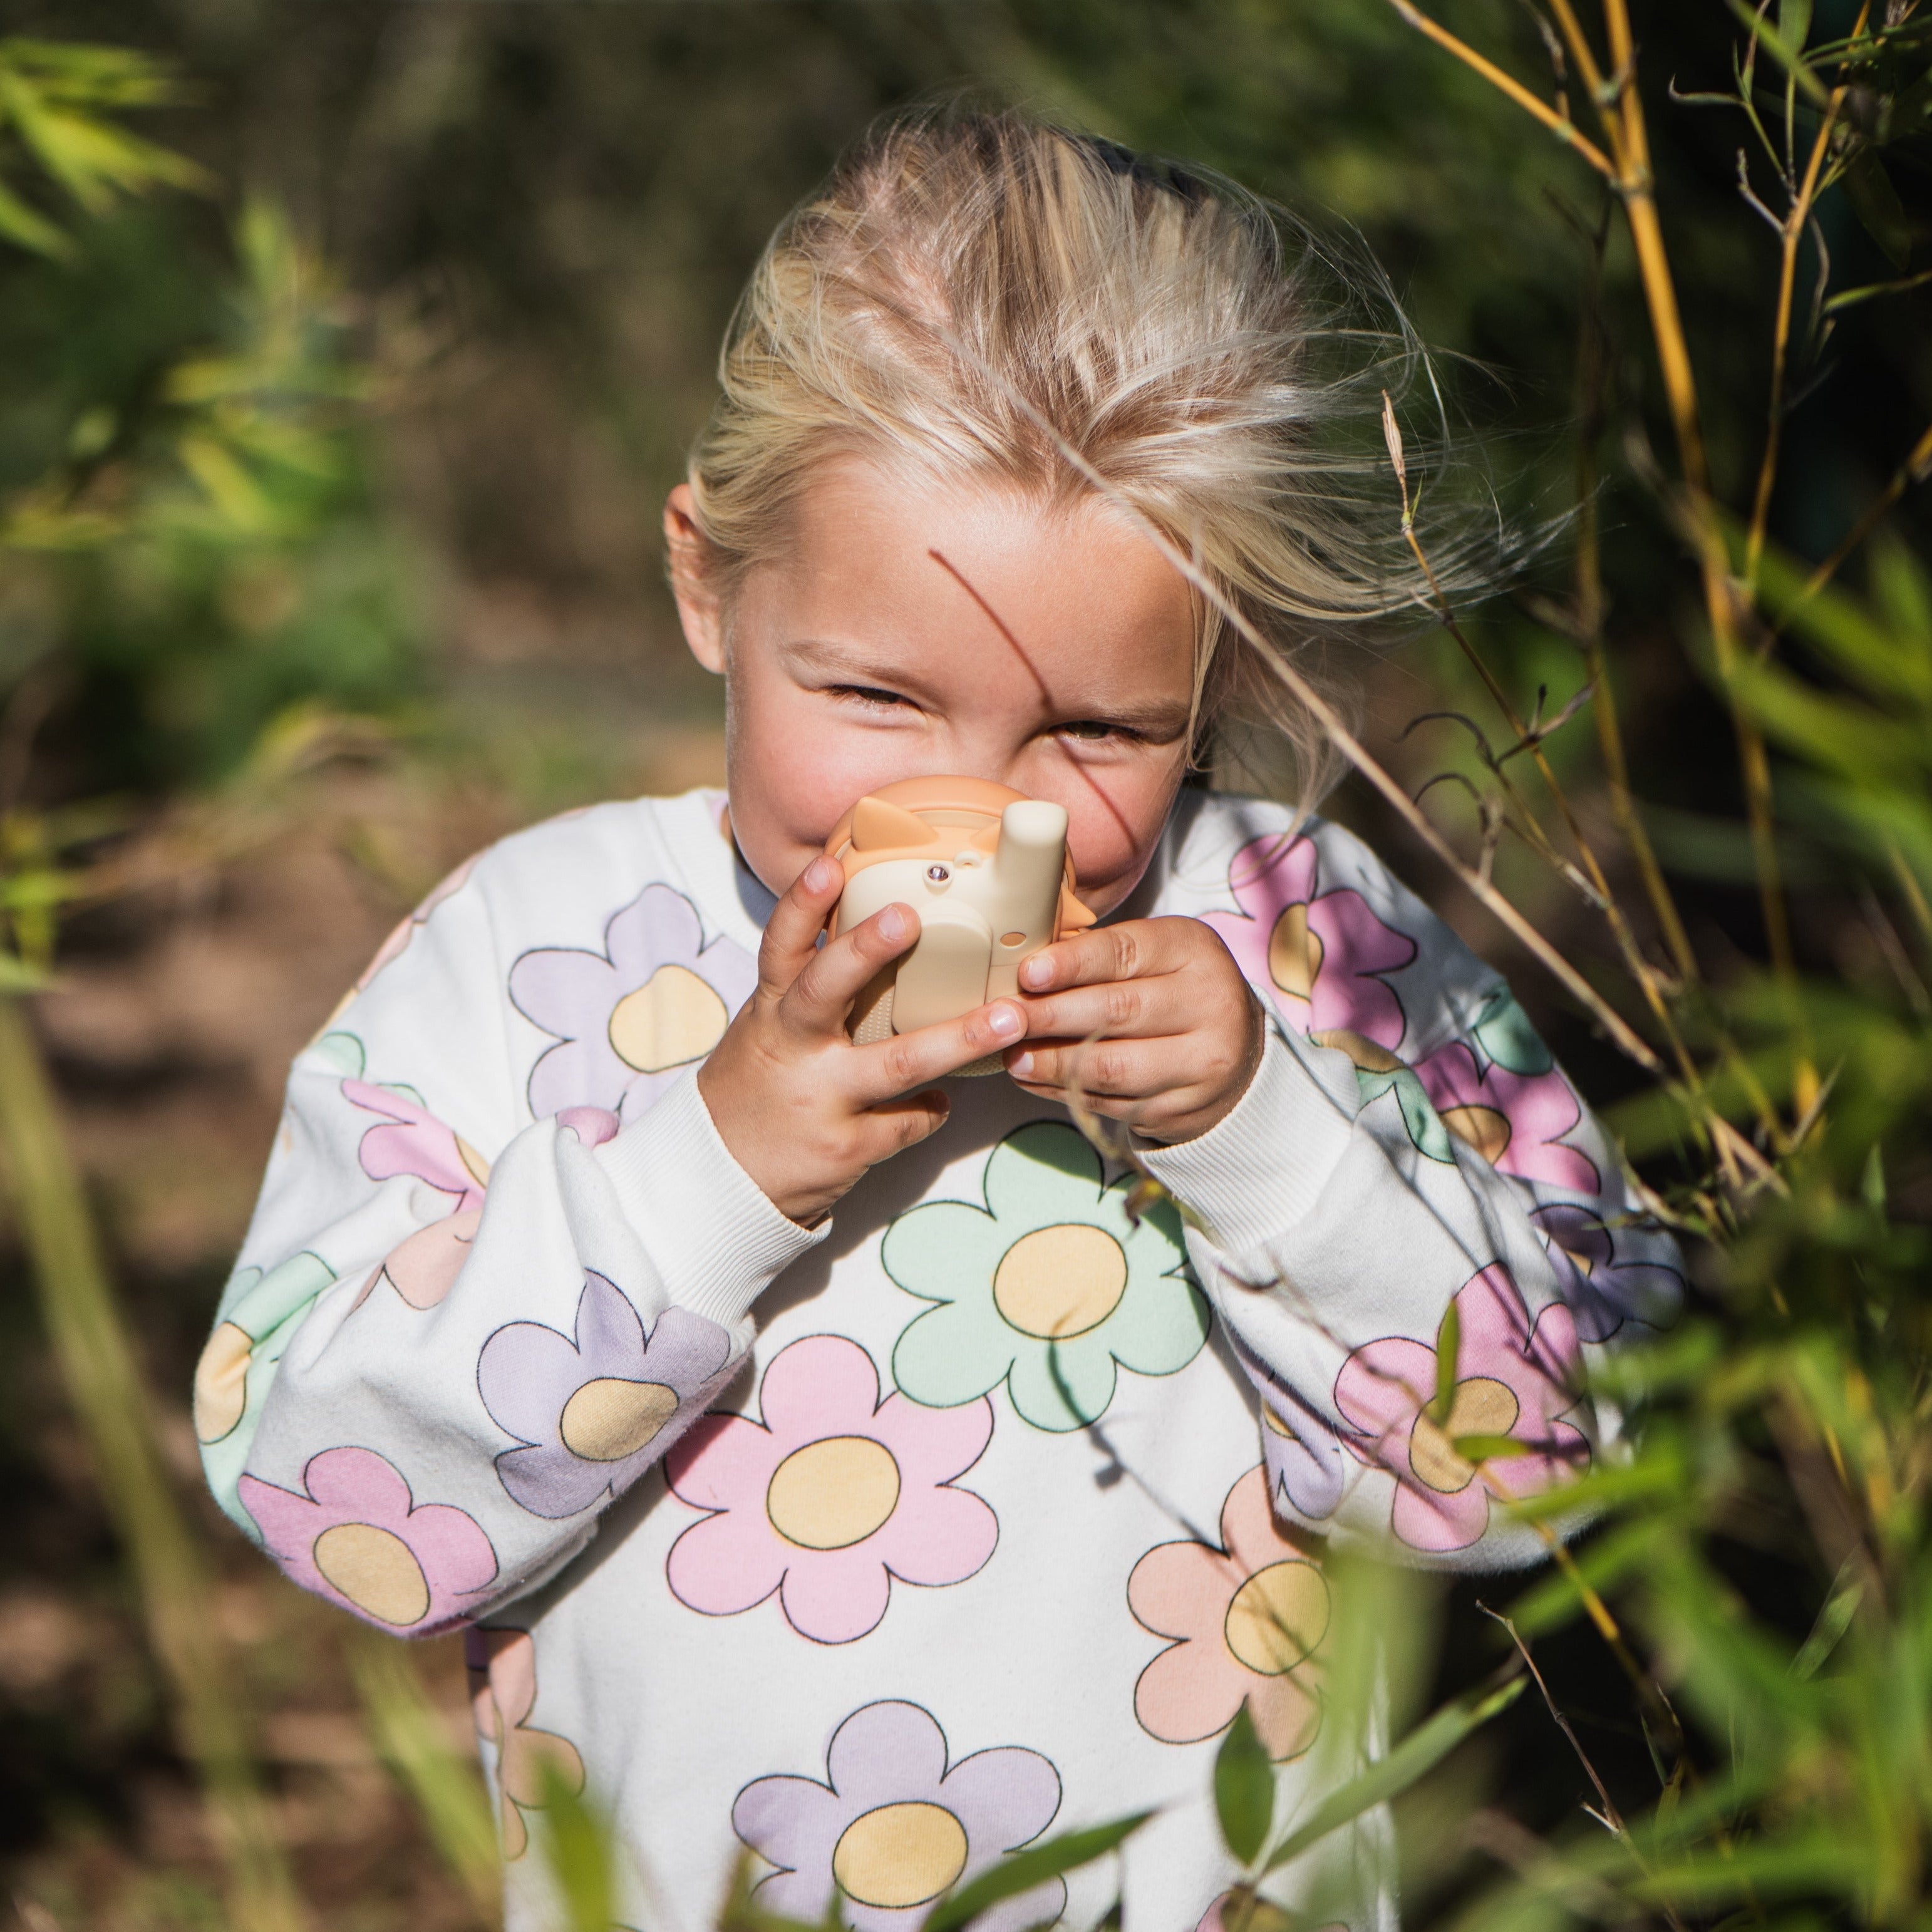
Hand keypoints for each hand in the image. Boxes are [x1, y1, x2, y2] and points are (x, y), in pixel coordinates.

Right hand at [698, 855, 1025, 1224]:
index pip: (780, 947)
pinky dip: (932, 1109)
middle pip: (824, 990)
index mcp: (771, 1011)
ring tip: (1008, 1018)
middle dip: (865, 951)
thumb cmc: (760, 1086)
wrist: (719, 1179)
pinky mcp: (845, 1147)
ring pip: (895, 1064)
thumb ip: (813, 987)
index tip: (830, 865)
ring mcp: (820, 1099)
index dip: (801, 904)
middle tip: (909, 917)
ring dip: (957, 1039)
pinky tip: (941, 1101)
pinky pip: (909, 1122)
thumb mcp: (769, 1029)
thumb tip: (880, 926)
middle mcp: (792, 1049)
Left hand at [1004, 916, 1263, 1143]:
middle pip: (1116, 1011)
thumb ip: (1101, 957)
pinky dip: (1067, 1092)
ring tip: (1014, 1056)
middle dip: (1050, 1016)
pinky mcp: (1183, 1107)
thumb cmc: (1174, 991)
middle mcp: (1208, 1003)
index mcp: (1194, 950)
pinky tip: (1038, 1080)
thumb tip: (1023, 973)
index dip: (1072, 964)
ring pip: (1113, 1066)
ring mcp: (1201, 1062)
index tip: (1028, 974)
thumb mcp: (1154, 955)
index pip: (1125, 953)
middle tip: (1004, 1019)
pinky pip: (1113, 1102)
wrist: (1236, 1053)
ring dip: (1053, 1063)